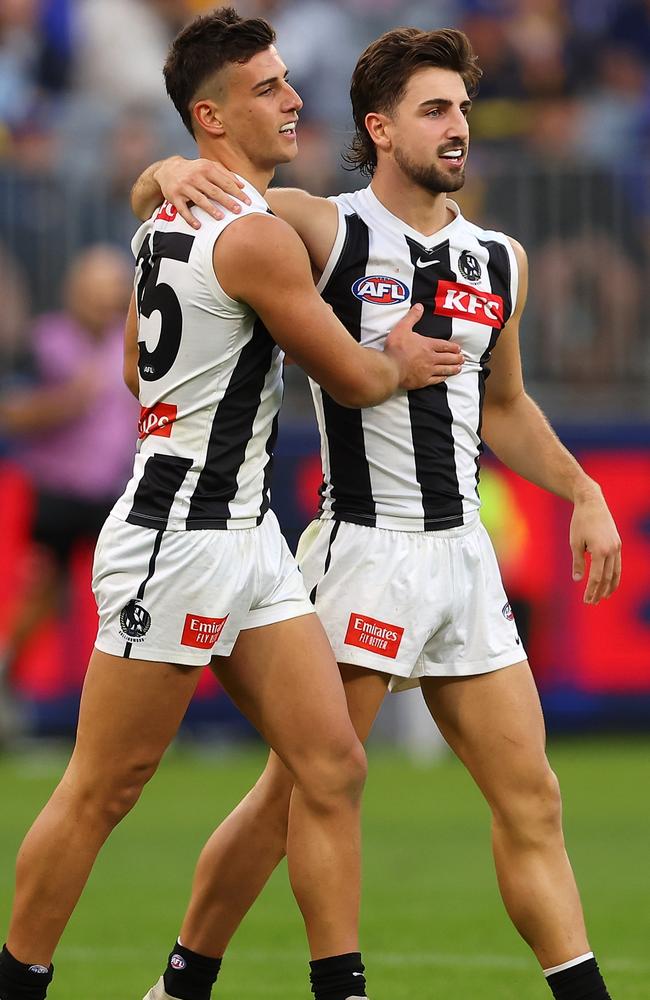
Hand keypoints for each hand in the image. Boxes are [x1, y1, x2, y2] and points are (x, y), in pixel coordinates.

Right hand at [153, 156, 251, 228]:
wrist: (168, 170)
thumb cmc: (194, 170)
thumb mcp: (208, 166)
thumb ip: (225, 174)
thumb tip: (242, 185)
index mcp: (205, 168)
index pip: (224, 182)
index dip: (237, 192)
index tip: (247, 202)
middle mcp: (195, 177)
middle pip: (214, 191)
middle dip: (227, 201)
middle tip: (238, 210)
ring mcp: (184, 187)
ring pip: (199, 200)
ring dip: (211, 209)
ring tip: (221, 217)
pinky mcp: (174, 197)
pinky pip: (183, 210)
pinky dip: (190, 218)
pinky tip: (198, 226)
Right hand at [385, 304, 463, 389]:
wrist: (390, 368)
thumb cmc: (396, 349)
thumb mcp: (402, 328)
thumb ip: (412, 317)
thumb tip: (419, 306)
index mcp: (427, 345)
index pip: (444, 345)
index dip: (453, 347)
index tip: (458, 349)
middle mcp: (431, 358)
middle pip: (448, 358)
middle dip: (456, 358)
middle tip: (462, 358)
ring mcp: (428, 371)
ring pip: (445, 369)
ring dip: (453, 368)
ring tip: (459, 368)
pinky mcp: (423, 381)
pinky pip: (436, 380)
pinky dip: (442, 378)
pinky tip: (445, 377)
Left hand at [569, 485, 621, 603]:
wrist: (592, 503)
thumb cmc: (580, 522)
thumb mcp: (575, 542)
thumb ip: (577, 562)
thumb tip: (577, 580)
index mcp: (600, 551)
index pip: (595, 577)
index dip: (591, 590)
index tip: (586, 600)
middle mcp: (612, 550)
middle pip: (606, 578)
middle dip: (599, 591)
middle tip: (592, 602)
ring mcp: (617, 547)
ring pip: (615, 573)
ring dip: (609, 586)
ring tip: (603, 597)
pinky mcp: (618, 544)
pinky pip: (618, 564)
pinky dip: (614, 575)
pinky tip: (609, 583)